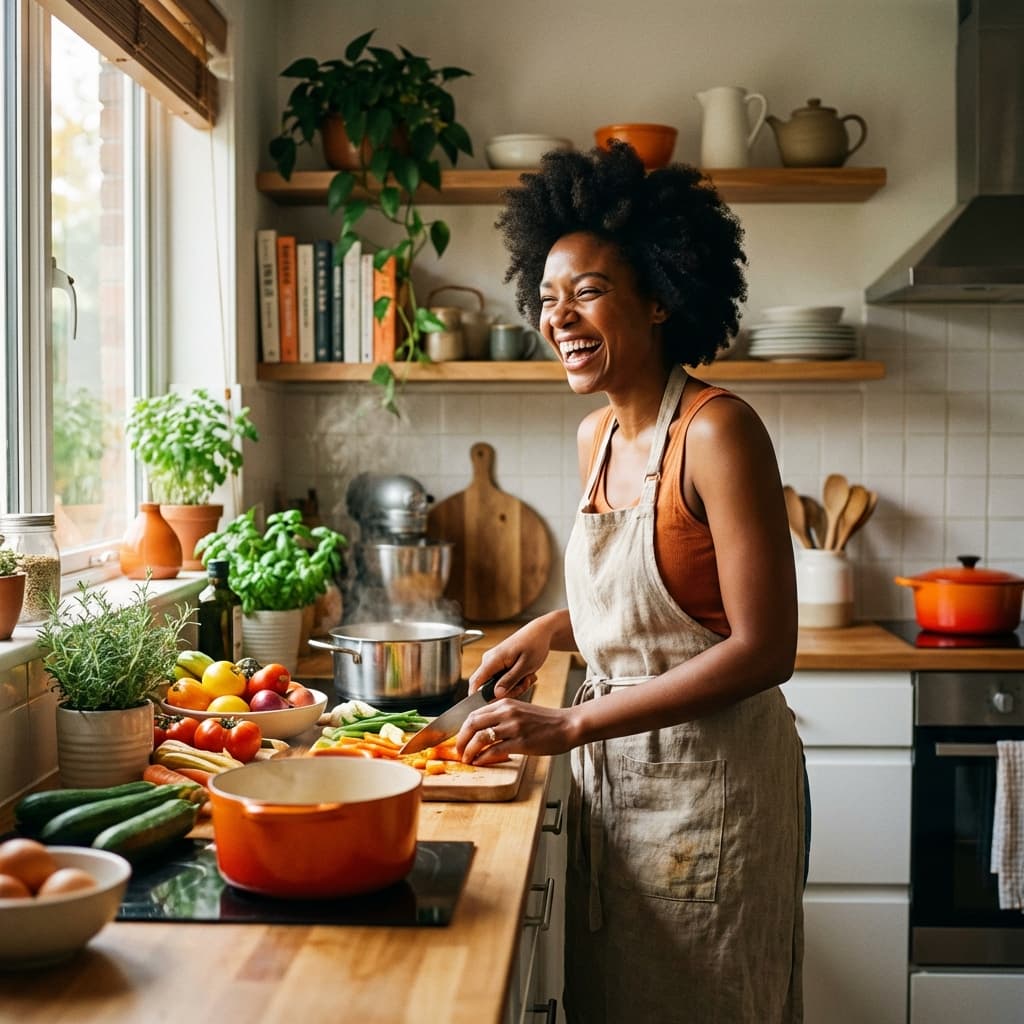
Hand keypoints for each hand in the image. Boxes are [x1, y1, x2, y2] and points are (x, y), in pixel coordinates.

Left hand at [456, 699, 575, 763]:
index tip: (459, 739)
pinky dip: (483, 757)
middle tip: (458, 751)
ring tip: (467, 759)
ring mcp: (514, 727)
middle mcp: (507, 712)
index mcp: (505, 704)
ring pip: (480, 737)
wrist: (568, 725)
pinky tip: (480, 762)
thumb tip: (483, 730)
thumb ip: (503, 717)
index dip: (462, 728)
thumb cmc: (546, 721)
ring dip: (469, 750)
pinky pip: (494, 750)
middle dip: (460, 739)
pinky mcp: (521, 742)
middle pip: (472, 723)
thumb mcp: (521, 712)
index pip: (473, 713)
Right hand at [467, 619, 553, 698]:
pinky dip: (515, 681)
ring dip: (514, 686)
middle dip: (507, 691)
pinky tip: (526, 675)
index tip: (494, 704)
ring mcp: (494, 662)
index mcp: (492, 660)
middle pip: (488, 688)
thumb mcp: (525, 665)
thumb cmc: (534, 645)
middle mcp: (489, 661)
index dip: (478, 698)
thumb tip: (496, 695)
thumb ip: (509, 680)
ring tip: (528, 677)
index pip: (475, 682)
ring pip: (498, 685)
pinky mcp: (500, 664)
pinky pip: (503, 680)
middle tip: (525, 684)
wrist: (540, 632)